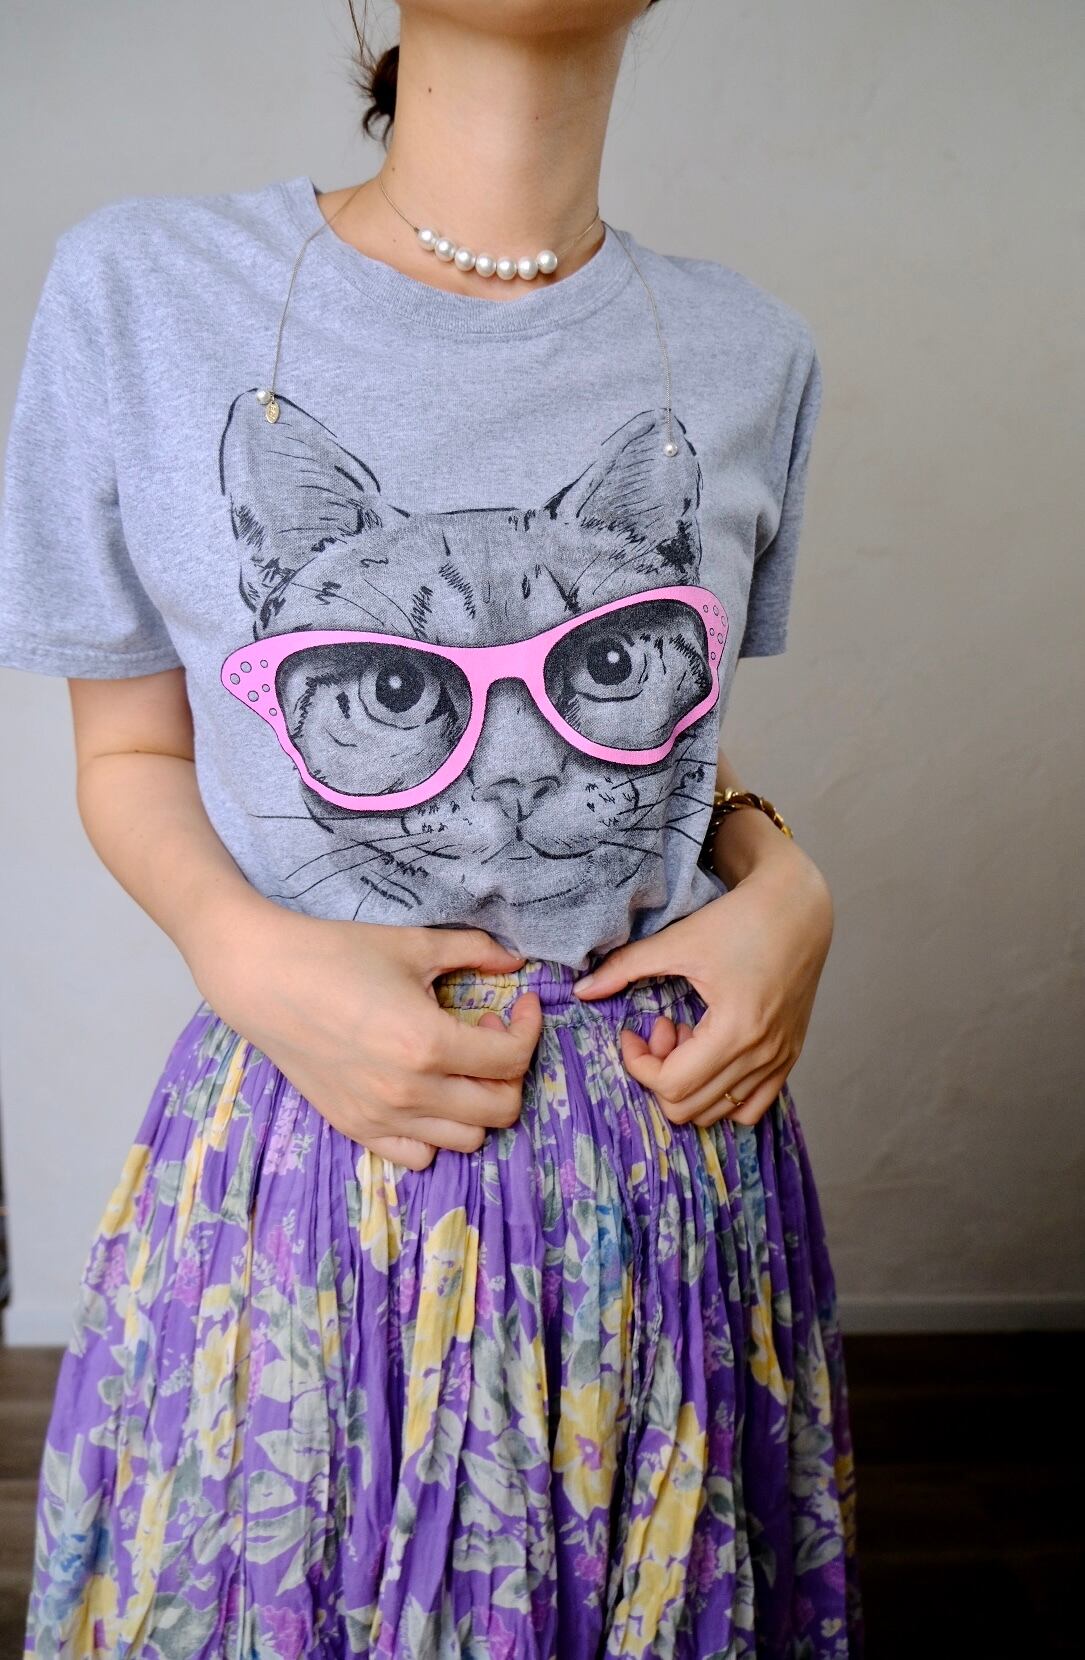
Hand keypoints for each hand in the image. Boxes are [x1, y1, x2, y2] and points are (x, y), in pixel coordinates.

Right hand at [190, 901, 543, 1169]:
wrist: (262, 978)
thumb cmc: (335, 954)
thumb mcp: (413, 944)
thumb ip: (474, 950)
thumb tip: (516, 959)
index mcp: (428, 1044)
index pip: (511, 1059)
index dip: (528, 1029)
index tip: (518, 1005)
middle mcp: (409, 1092)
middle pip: (499, 1109)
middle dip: (510, 1071)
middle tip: (490, 1033)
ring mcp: (380, 1117)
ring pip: (466, 1139)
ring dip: (478, 1103)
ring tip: (458, 1062)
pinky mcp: (355, 1128)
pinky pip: (419, 1155)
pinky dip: (436, 1131)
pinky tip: (426, 1091)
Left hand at [572, 839, 833, 1128]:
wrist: (797, 908)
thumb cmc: (740, 919)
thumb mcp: (678, 941)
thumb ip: (625, 967)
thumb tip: (582, 991)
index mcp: (736, 1030)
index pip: (672, 1084)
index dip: (638, 1063)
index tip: (631, 1030)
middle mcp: (762, 1055)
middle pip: (690, 1107)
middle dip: (660, 1072)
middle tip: (661, 1028)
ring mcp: (780, 1060)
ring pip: (718, 1112)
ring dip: (690, 1082)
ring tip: (688, 1036)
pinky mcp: (789, 1056)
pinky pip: (750, 1106)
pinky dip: (722, 1092)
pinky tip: (712, 1051)